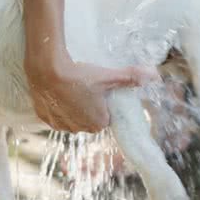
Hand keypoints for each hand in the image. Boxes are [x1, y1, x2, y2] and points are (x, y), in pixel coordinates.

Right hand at [25, 50, 158, 132]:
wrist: (46, 71)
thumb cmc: (80, 76)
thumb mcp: (108, 76)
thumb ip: (131, 77)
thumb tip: (154, 75)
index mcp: (97, 123)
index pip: (105, 116)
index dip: (103, 103)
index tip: (99, 90)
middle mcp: (79, 129)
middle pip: (89, 118)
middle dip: (88, 106)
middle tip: (86, 87)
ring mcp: (60, 125)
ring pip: (71, 118)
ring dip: (73, 108)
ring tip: (71, 89)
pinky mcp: (44, 118)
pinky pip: (56, 115)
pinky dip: (57, 107)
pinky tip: (58, 93)